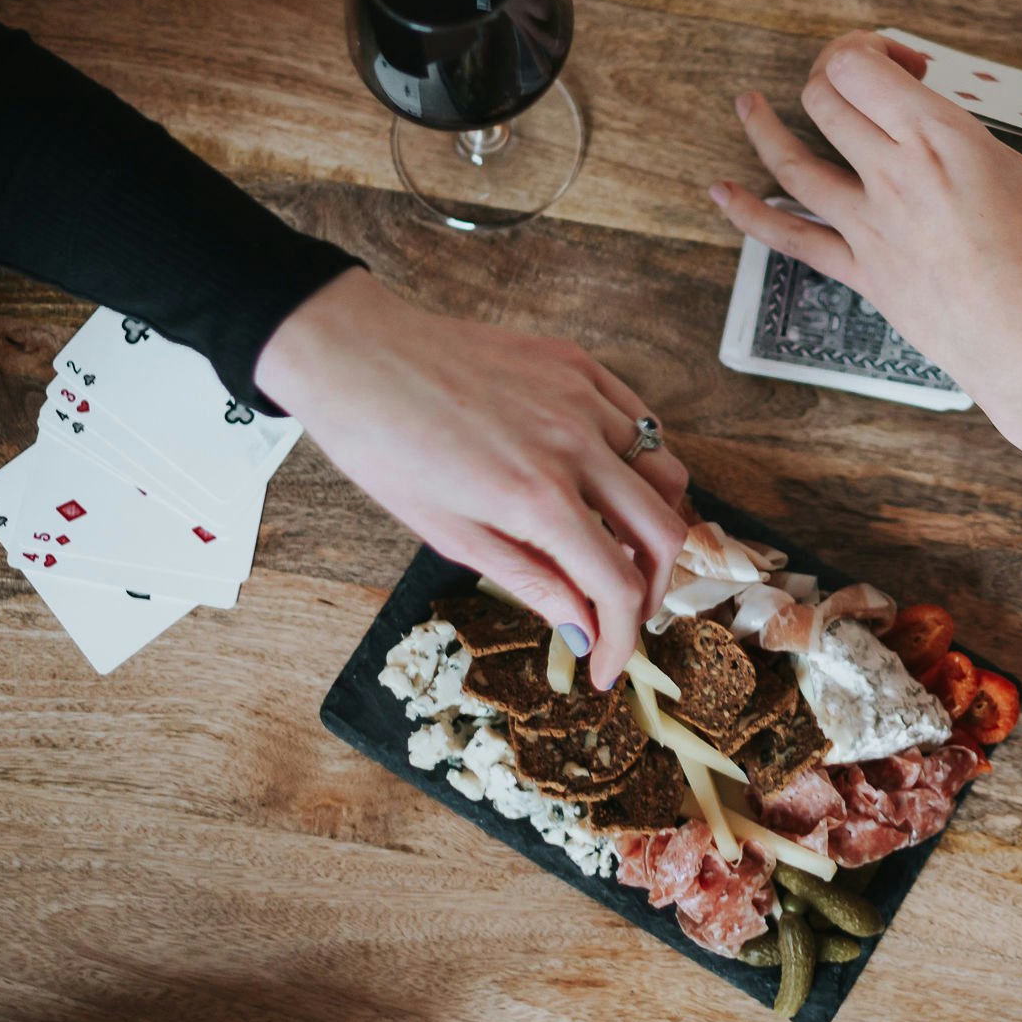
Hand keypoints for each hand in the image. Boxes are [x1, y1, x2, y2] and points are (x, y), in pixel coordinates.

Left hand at [255, 268, 687, 686]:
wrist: (354, 356)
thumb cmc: (385, 448)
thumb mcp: (449, 534)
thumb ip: (530, 580)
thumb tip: (581, 630)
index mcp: (537, 499)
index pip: (618, 584)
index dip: (621, 639)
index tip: (607, 666)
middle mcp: (576, 445)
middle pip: (665, 533)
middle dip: (654, 591)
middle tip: (623, 615)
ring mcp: (583, 398)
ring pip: (667, 474)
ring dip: (656, 524)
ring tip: (622, 547)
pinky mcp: (578, 365)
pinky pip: (643, 421)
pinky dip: (644, 463)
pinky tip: (613, 483)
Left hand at [709, 31, 1021, 459]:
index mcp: (939, 135)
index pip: (863, 63)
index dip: (869, 46)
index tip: (904, 63)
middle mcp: (891, 171)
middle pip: (825, 98)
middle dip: (831, 75)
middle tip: (853, 81)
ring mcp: (868, 223)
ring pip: (791, 159)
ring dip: (763, 126)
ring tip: (749, 106)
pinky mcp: (860, 271)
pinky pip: (789, 238)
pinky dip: (747, 213)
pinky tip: (721, 192)